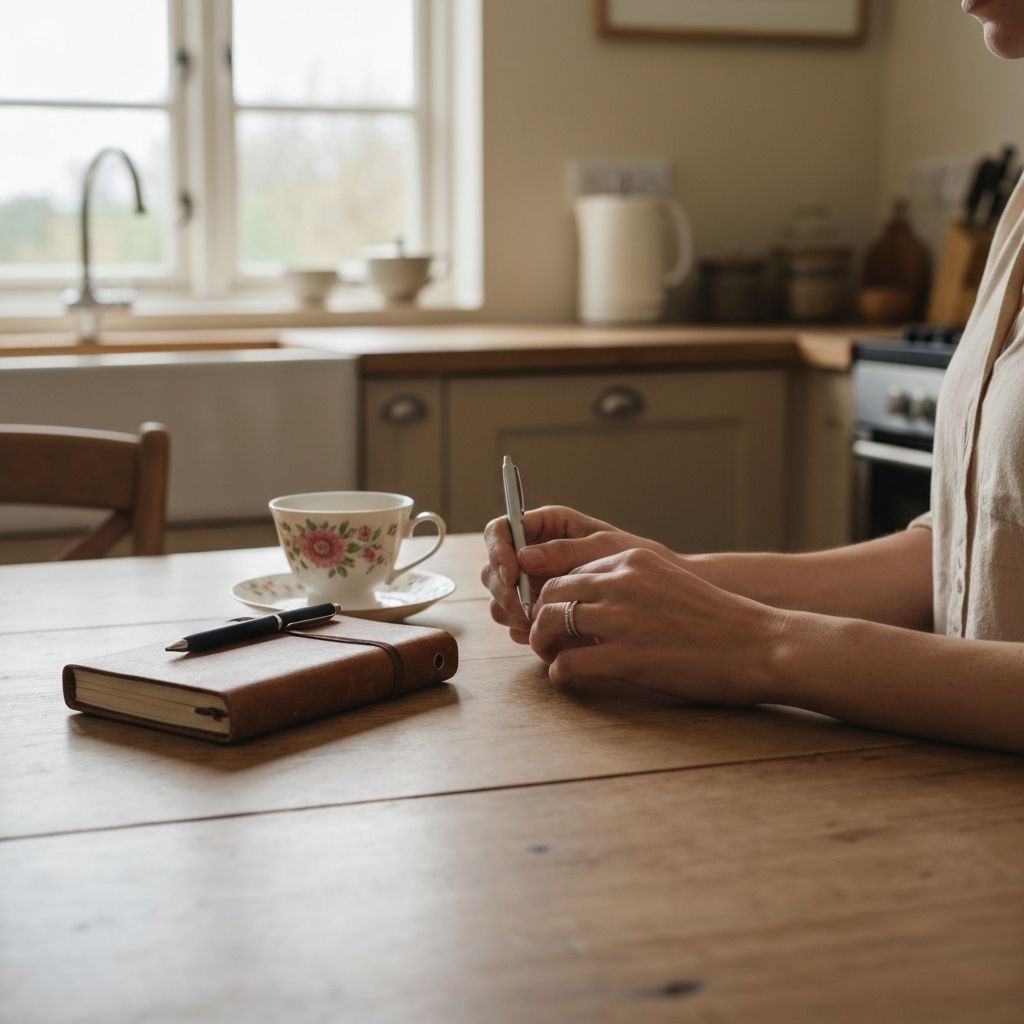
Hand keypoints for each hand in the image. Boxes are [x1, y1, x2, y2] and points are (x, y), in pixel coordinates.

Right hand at [482, 505, 673, 643]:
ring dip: (510, 611)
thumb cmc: (639, 559)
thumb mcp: (605, 549)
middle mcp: (533, 554)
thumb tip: (524, 556)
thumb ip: (565, 550)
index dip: (498, 550)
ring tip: (536, 624)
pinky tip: (544, 636)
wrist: (660, 593)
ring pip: (499, 597)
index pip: (501, 530)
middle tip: (523, 608)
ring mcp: (532, 584)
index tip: (511, 574)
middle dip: (502, 588)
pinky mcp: (539, 611)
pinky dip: (522, 629)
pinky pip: (514, 621)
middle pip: (493, 567)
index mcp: (546, 527)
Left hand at [529, 547, 783, 706]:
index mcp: (631, 560)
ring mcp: (623, 618)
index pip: (567, 569)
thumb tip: (589, 602)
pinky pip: (569, 662)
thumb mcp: (667, 582)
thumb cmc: (718, 620)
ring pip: (551, 623)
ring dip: (542, 643)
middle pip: (551, 593)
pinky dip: (560, 672)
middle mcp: (622, 581)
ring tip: (550, 657)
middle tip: (544, 638)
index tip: (551, 613)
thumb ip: (628, 584)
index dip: (552, 594)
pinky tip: (566, 678)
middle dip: (540, 617)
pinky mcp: (628, 657)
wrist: (760, 645)